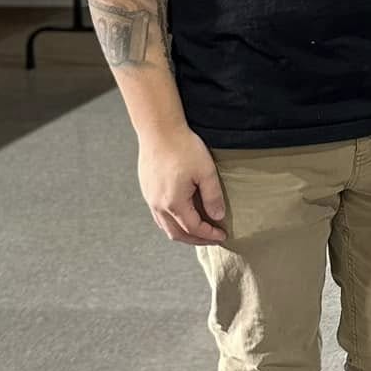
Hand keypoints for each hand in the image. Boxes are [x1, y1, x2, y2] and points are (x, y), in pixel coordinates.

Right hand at [138, 125, 227, 244]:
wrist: (159, 131)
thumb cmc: (184, 148)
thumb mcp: (206, 171)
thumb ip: (212, 196)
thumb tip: (218, 216)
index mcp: (174, 203)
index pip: (194, 228)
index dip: (209, 234)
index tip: (222, 235)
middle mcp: (159, 205)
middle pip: (177, 233)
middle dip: (196, 240)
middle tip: (212, 239)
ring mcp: (150, 199)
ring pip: (165, 227)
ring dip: (183, 233)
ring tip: (198, 232)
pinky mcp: (148, 191)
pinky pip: (159, 216)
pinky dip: (172, 223)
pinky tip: (181, 218)